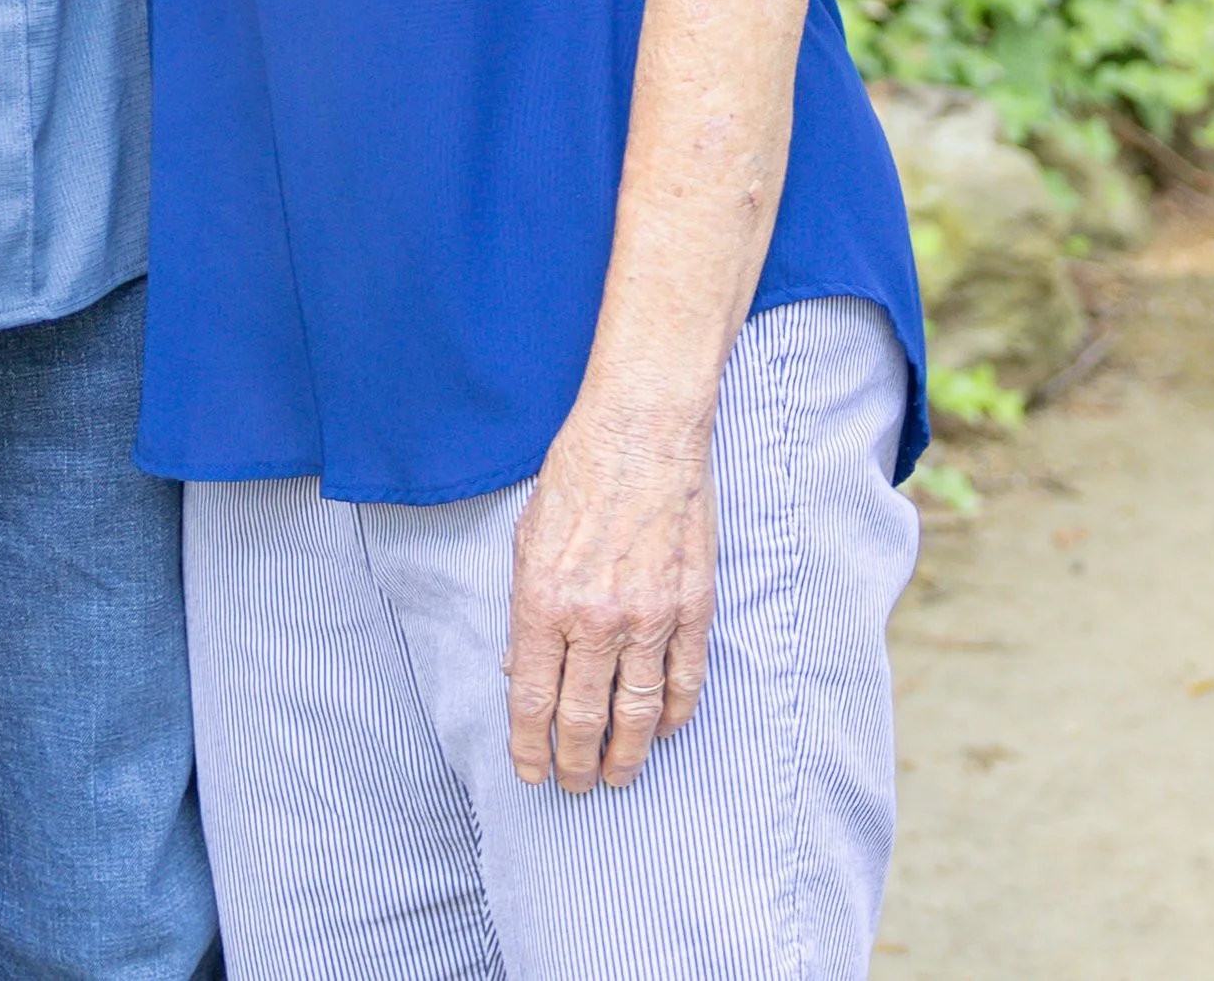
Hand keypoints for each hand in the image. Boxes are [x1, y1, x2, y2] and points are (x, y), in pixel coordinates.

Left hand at [502, 406, 715, 793]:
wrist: (642, 427)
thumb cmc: (578, 471)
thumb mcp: (527, 537)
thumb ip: (527, 609)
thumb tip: (522, 668)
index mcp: (543, 599)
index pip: (533, 699)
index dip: (530, 747)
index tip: (531, 772)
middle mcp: (595, 617)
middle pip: (584, 718)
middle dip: (576, 763)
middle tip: (576, 786)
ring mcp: (649, 615)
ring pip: (639, 712)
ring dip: (627, 754)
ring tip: (618, 775)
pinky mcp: (692, 605)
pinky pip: (686, 680)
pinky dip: (676, 715)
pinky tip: (666, 730)